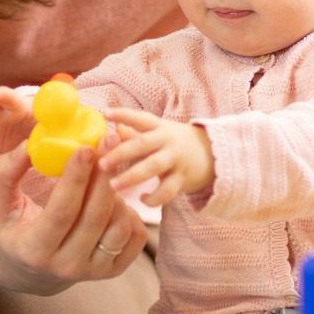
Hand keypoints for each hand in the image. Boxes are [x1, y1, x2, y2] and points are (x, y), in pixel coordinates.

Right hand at [0, 141, 146, 294]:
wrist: (28, 270)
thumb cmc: (12, 228)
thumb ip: (5, 173)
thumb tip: (28, 145)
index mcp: (34, 250)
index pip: (61, 212)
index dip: (75, 179)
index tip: (85, 147)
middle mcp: (66, 266)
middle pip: (94, 217)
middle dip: (103, 175)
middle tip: (108, 141)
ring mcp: (92, 271)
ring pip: (118, 226)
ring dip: (117, 191)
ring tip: (106, 167)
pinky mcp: (113, 270)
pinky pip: (135, 237)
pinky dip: (132, 211)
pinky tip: (115, 194)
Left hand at [98, 109, 213, 206]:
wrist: (212, 154)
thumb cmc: (174, 142)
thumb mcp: (157, 133)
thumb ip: (134, 132)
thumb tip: (112, 129)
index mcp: (158, 127)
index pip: (140, 118)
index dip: (123, 114)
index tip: (105, 113)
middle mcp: (166, 140)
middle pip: (142, 144)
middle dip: (120, 153)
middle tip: (101, 163)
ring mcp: (175, 159)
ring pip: (153, 167)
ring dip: (132, 177)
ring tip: (113, 186)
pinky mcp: (182, 178)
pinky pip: (167, 190)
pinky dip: (154, 197)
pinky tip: (143, 200)